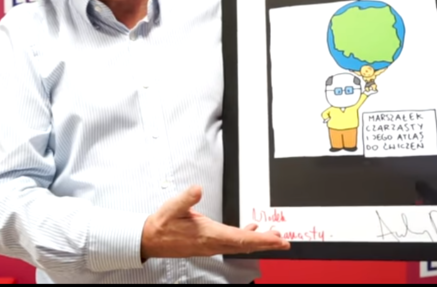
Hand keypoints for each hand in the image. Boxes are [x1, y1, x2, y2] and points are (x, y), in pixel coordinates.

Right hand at [140, 185, 290, 259]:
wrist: (151, 239)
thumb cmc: (163, 224)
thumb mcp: (173, 207)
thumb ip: (187, 199)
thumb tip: (197, 189)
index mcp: (208, 234)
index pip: (240, 239)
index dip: (261, 240)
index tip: (277, 240)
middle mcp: (213, 243)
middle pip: (245, 245)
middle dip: (266, 243)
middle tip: (284, 242)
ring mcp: (211, 246)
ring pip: (240, 245)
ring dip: (257, 241)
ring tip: (273, 236)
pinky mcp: (209, 243)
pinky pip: (232, 243)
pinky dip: (245, 238)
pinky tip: (250, 231)